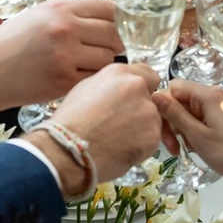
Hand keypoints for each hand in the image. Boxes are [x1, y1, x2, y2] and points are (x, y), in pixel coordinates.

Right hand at [0, 0, 120, 114]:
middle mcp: (66, 27)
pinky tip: (78, 77)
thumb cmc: (13, 42)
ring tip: (87, 65)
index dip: (118, 20)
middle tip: (107, 50)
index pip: (109, 9)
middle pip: (114, 34)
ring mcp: (66, 54)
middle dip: (114, 43)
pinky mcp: (64, 79)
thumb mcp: (41, 15)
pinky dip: (91, 79)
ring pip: (108, 58)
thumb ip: (72, 14)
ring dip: (103, 63)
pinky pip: (94, 78)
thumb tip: (110, 19)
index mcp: (61, 7)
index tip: (117, 29)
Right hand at [50, 61, 163, 186]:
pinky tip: (121, 149)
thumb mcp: (85, 88)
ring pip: (153, 119)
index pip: (148, 74)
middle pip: (152, 98)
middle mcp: (138, 87)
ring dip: (142, 128)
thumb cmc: (70, 120)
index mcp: (120, 73)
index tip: (133, 100)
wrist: (69, 149)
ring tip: (118, 139)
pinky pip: (152, 139)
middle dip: (141, 109)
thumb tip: (119, 89)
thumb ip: (110, 84)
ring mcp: (148, 111)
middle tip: (122, 123)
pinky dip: (141, 145)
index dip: (142, 89)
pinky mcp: (153, 135)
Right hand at [156, 79, 222, 184]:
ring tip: (185, 149)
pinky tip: (196, 146)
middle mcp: (215, 93)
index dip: (163, 107)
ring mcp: (221, 104)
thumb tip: (155, 94)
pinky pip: (200, 117)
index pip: (174, 88)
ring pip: (189, 110)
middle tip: (172, 147)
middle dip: (172, 122)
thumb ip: (174, 113)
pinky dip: (194, 130)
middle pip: (181, 100)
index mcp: (208, 94)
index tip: (162, 130)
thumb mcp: (196, 134)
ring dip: (182, 129)